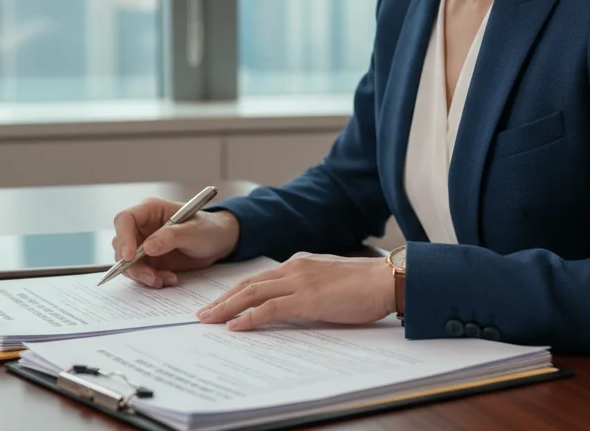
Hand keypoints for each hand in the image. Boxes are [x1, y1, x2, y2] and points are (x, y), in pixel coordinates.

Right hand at [111, 197, 240, 287]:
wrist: (219, 243)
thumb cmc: (208, 229)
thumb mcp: (194, 231)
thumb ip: (171, 237)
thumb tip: (147, 247)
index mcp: (151, 210)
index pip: (125, 219)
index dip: (123, 237)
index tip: (129, 257)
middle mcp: (143, 226)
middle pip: (121, 245)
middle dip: (132, 264)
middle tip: (151, 277)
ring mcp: (144, 244)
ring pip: (128, 262)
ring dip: (143, 275)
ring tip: (165, 279)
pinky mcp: (149, 260)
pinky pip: (140, 273)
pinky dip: (151, 279)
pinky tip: (169, 278)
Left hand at [196, 253, 394, 330]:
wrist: (386, 279)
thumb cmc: (365, 284)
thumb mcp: (329, 281)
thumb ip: (309, 287)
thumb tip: (294, 305)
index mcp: (299, 263)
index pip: (259, 278)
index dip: (236, 291)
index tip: (220, 303)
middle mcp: (294, 268)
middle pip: (248, 283)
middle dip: (222, 299)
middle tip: (203, 314)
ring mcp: (299, 282)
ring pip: (252, 293)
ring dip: (227, 308)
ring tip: (209, 321)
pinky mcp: (307, 299)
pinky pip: (270, 308)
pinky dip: (249, 317)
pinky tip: (236, 326)